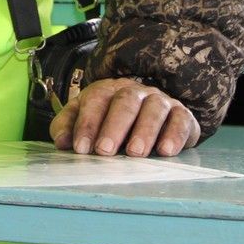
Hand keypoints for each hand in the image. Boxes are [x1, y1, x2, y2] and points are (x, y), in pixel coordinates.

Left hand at [49, 78, 200, 157]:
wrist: (150, 115)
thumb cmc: (111, 121)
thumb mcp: (85, 120)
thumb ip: (68, 127)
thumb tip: (61, 142)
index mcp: (107, 90)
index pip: (95, 100)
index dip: (87, 124)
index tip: (80, 148)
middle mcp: (135, 92)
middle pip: (125, 102)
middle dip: (114, 127)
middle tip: (105, 151)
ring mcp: (160, 101)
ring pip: (154, 109)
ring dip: (144, 131)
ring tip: (136, 152)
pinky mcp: (182, 115)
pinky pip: (181, 120)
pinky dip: (175, 135)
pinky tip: (166, 151)